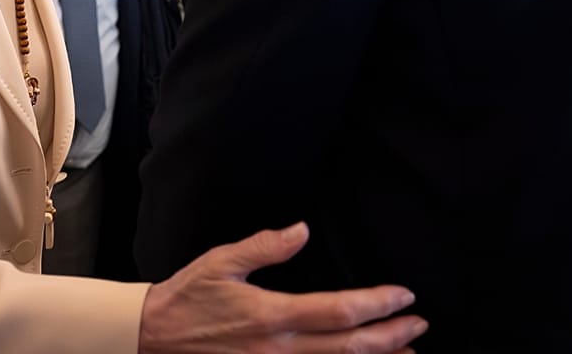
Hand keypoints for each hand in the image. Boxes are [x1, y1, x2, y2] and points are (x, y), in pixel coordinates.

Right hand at [139, 223, 426, 353]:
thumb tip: (301, 230)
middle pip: (350, 348)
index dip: (377, 305)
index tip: (403, 296)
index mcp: (271, 315)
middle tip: (419, 324)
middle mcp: (279, 348)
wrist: (153, 338)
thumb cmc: (186, 298)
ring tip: (408, 351)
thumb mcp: (221, 262)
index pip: (339, 312)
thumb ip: (265, 247)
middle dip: (391, 337)